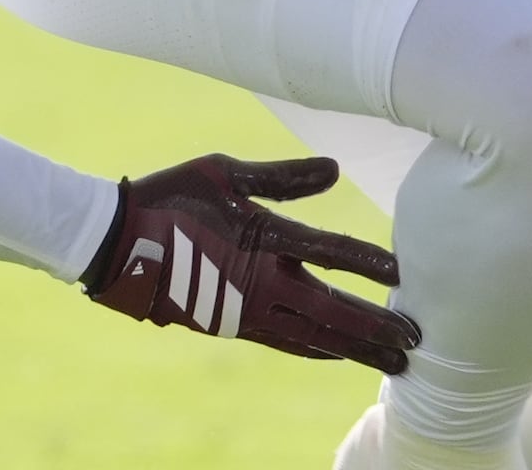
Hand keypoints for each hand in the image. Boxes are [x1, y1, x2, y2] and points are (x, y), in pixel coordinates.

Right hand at [84, 155, 418, 374]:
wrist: (116, 243)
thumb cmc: (172, 196)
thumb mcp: (224, 173)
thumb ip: (281, 177)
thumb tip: (334, 169)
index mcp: (261, 237)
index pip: (329, 251)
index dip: (369, 262)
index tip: (406, 276)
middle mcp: (260, 281)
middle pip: (331, 310)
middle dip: (375, 328)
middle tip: (416, 344)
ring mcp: (246, 309)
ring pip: (313, 335)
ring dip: (356, 348)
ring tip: (392, 362)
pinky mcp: (231, 324)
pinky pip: (285, 341)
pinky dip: (317, 348)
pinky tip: (338, 352)